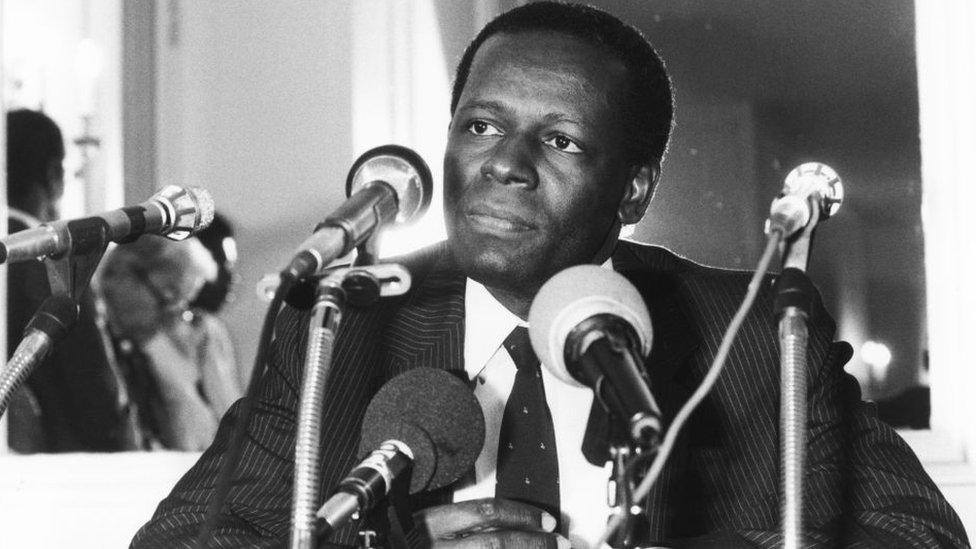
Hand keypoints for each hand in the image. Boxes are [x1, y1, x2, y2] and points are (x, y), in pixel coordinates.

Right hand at [412, 497, 569, 547]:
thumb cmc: (396, 546)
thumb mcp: (415, 530)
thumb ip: (450, 526)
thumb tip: (501, 526)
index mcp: (427, 526)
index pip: (483, 512)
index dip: (521, 516)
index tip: (545, 522)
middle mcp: (433, 548)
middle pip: (495, 542)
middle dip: (534, 543)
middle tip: (559, 543)